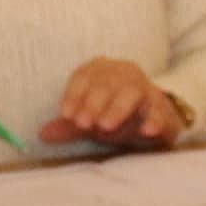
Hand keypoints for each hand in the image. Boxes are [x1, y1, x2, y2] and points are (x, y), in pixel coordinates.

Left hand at [45, 57, 183, 146]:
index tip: (66, 114)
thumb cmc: (115, 114)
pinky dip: (154, 119)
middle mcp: (124, 74)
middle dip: (94, 103)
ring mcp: (146, 89)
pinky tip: (146, 130)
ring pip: (133, 92)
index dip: (74, 95)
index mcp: (102, 71)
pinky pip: (159, 111)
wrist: (154, 117)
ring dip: (118, 108)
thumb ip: (69, 126)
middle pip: (108, 83)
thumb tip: (42, 134)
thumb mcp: (91, 119)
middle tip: (83, 124)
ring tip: (106, 125)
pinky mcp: (163, 108)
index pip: (85, 76)